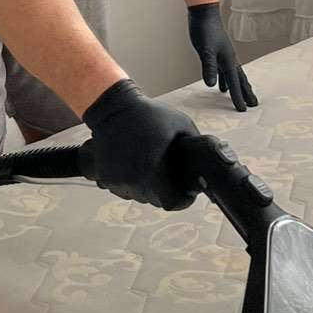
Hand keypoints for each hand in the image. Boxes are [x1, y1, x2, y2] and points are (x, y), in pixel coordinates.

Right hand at [80, 79, 199, 210]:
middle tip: (169, 174)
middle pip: (155, 200)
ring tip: (150, 165)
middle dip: (165, 190)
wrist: (113, 109)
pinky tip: (134, 163)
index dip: (182, 200)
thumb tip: (208, 164)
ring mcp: (116, 181)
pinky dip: (131, 180)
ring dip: (147, 187)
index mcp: (152, 171)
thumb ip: (196, 147)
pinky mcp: (105, 178)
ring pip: (138, 195)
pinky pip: (123, 187)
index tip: (186, 193)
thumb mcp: (182, 125)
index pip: (171, 202)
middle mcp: (132, 181)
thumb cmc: (149, 115)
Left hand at [187, 2, 258, 111]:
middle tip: (253, 105)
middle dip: (246, 93)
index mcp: (228, 60)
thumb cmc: (205, 31)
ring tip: (240, 97)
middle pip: (240, 80)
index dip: (238, 97)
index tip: (243, 110)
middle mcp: (229, 59)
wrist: (204, 14)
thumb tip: (211, 85)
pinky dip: (226, 79)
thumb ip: (208, 67)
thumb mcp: (205, 50)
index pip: (234, 83)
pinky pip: (225, 71)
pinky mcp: (218, 53)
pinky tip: (222, 85)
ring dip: (238, 87)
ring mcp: (224, 56)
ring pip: (234, 75)